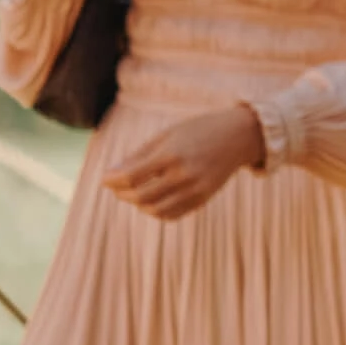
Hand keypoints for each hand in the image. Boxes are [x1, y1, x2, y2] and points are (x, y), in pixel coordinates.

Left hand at [102, 105, 264, 219]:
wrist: (240, 136)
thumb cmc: (200, 130)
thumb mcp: (168, 134)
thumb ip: (140, 155)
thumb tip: (111, 174)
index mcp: (172, 154)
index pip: (131, 177)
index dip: (112, 180)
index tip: (105, 178)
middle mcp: (183, 175)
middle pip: (139, 196)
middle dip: (122, 193)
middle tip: (117, 187)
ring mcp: (195, 189)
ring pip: (154, 210)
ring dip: (138, 204)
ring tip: (134, 193)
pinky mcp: (202, 199)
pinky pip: (171, 214)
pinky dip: (156, 211)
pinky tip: (153, 200)